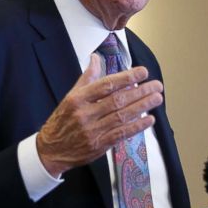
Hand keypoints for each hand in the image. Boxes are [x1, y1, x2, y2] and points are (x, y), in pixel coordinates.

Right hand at [36, 53, 162, 177]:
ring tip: (157, 98)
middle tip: (157, 85)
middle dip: (140, 92)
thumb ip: (86, 78)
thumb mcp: (70, 97)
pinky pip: (121, 134)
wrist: (50, 149)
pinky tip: (149, 119)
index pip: (106, 85)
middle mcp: (85, 114)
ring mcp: (92, 130)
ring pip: (122, 116)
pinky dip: (137, 126)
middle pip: (117, 100)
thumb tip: (95, 58)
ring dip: (142, 106)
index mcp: (77, 99)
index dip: (126, 78)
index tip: (142, 72)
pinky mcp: (98, 145)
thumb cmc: (62, 120)